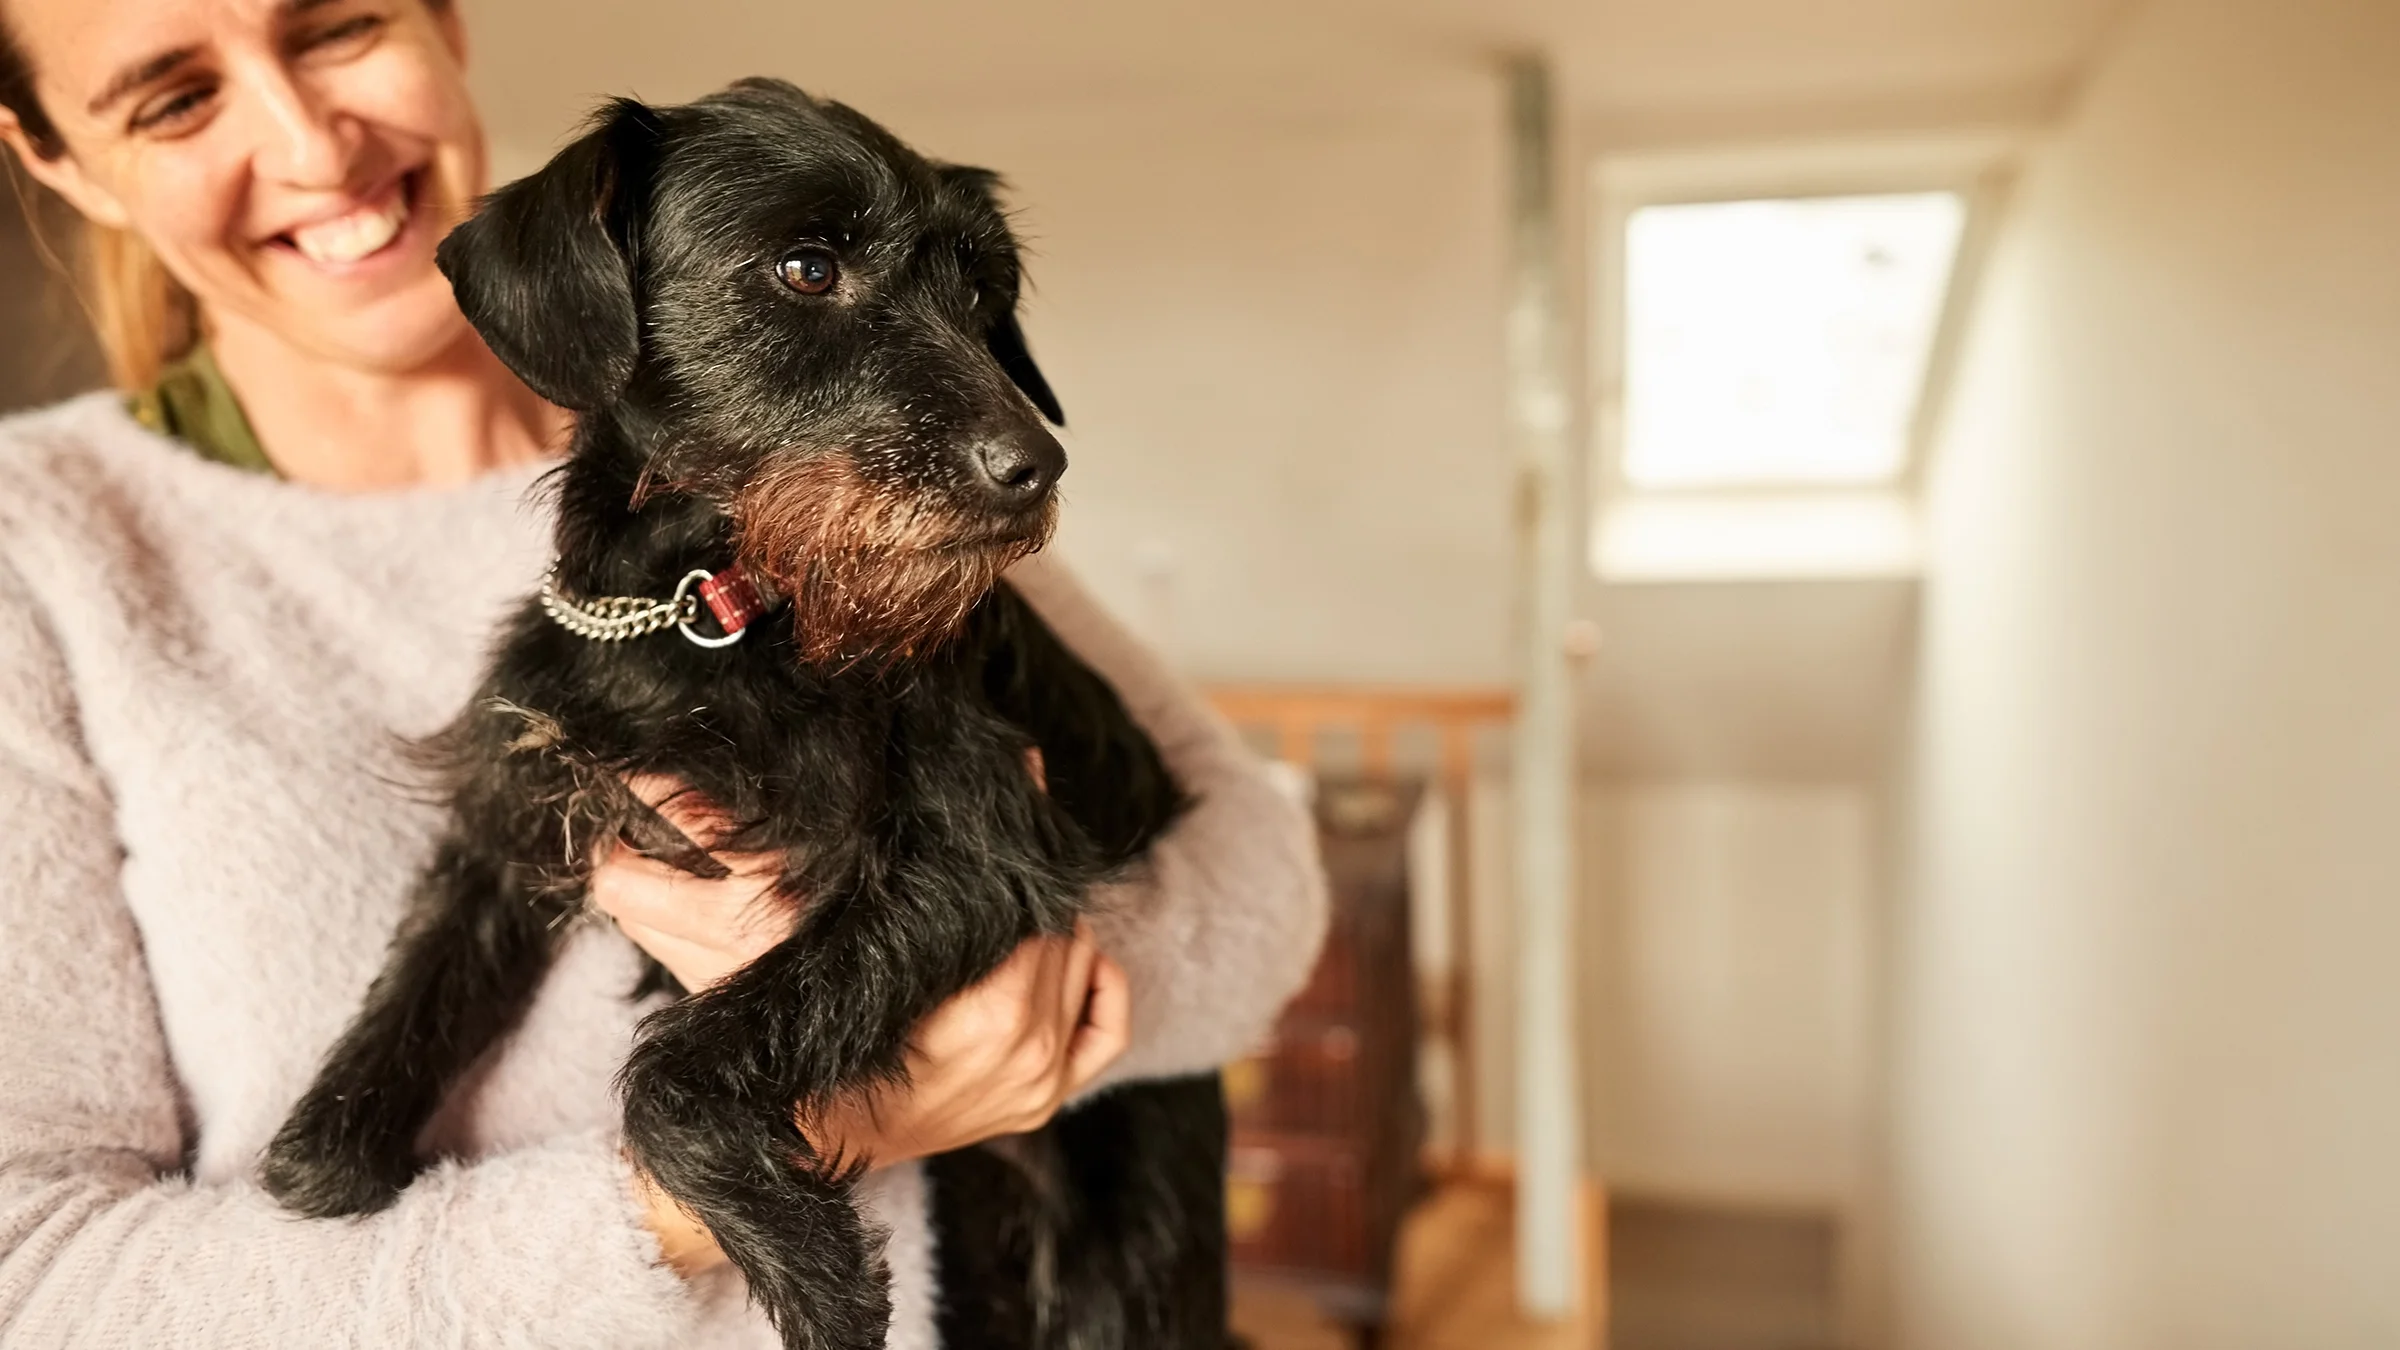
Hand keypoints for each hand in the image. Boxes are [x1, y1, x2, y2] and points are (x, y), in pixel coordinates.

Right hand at [600, 753, 1123, 1279]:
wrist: (784, 1152)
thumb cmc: (769, 1048)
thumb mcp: (737, 956)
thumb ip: (685, 885)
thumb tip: (624, 811)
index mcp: (971, 1011)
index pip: (1015, 892)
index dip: (1006, 822)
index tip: (1008, 763)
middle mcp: (1017, 1048)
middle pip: (1053, 916)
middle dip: (1021, 864)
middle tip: (1005, 807)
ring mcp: (1036, 1079)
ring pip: (1078, 954)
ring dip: (1049, 915)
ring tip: (1006, 876)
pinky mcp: (1045, 1099)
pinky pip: (1106, 1021)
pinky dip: (1095, 979)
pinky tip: (1067, 948)